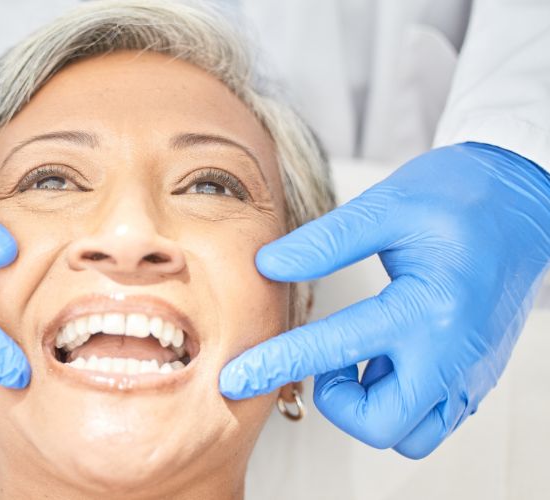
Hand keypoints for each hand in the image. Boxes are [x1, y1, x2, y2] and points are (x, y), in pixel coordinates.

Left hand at [219, 143, 549, 457]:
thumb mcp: (387, 207)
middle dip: (337, 402)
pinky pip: (431, 418)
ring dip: (370, 407)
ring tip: (360, 354)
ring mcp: (470, 372)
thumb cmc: (459, 197)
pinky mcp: (476, 376)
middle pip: (380, 424)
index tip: (234, 379)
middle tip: (329, 355)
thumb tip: (267, 266)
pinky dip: (398, 401)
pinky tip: (386, 356)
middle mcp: (453, 353)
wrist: (522, 201)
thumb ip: (325, 241)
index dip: (275, 364)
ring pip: (410, 435)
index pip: (334, 349)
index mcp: (427, 307)